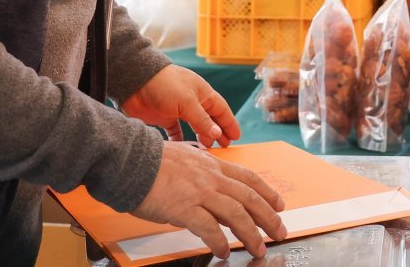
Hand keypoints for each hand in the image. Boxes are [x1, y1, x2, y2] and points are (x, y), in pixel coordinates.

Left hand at [121, 65, 239, 147]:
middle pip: (210, 119)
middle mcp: (192, 102)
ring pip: (195, 127)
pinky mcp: (164, 117)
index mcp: (202, 94)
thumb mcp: (187, 102)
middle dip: (218, 132)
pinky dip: (181, 140)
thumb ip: (202, 120)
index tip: (236, 137)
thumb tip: (218, 134)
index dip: (229, 123)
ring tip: (207, 150)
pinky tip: (184, 149)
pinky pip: (176, 131)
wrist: (135, 82)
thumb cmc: (165, 85)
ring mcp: (178, 110)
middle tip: (224, 147)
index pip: (221, 110)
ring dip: (202, 137)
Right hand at [133, 140, 286, 260]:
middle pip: (249, 197)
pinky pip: (209, 228)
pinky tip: (224, 251)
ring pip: (236, 213)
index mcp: (212, 165)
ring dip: (251, 233)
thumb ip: (202, 173)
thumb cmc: (150, 161)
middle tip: (280, 231)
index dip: (267, 192)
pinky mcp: (185, 207)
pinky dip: (219, 241)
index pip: (248, 178)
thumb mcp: (185, 159)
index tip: (279, 204)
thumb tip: (211, 189)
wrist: (129, 160)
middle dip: (269, 217)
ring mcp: (200, 192)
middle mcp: (211, 177)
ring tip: (259, 248)